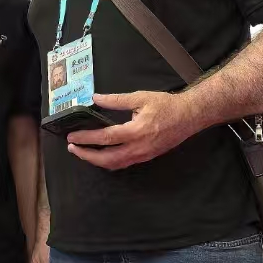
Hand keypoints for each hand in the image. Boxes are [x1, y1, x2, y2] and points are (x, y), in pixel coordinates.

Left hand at [66, 91, 199, 169]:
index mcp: (136, 131)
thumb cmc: (166, 105)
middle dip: (87, 155)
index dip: (86, 138)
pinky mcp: (146, 157)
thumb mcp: (140, 97)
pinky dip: (109, 162)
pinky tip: (101, 155)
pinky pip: (124, 164)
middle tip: (72, 147)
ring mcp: (143, 155)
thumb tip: (95, 98)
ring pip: (114, 164)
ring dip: (96, 161)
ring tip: (83, 152)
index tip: (72, 136)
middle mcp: (138, 147)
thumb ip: (116, 100)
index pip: (105, 138)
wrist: (189, 116)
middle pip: (107, 158)